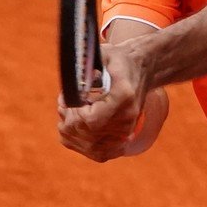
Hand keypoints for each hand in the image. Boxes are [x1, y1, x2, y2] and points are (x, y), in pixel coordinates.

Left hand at [56, 43, 151, 161]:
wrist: (142, 70)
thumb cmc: (118, 61)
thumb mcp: (102, 54)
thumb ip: (85, 66)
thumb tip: (68, 83)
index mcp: (123, 95)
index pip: (90, 120)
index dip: (73, 113)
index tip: (67, 98)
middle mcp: (127, 118)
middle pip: (86, 134)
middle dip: (68, 119)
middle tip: (64, 102)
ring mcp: (126, 132)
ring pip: (88, 146)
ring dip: (71, 131)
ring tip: (71, 111)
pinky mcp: (122, 142)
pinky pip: (95, 152)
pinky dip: (81, 142)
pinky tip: (78, 126)